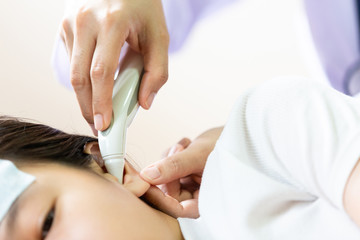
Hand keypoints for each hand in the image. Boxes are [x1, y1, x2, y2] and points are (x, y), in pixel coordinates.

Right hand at [60, 0, 168, 132]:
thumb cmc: (143, 8)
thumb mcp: (159, 36)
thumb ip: (157, 71)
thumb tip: (144, 103)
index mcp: (111, 22)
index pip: (101, 72)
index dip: (101, 102)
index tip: (105, 125)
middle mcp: (85, 21)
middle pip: (80, 78)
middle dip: (89, 108)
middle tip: (100, 127)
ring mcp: (70, 22)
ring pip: (73, 73)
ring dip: (86, 97)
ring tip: (100, 110)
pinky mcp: (64, 26)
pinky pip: (73, 62)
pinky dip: (84, 79)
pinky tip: (97, 84)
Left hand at [141, 127, 222, 217]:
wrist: (235, 134)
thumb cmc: (226, 146)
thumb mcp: (199, 155)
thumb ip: (174, 166)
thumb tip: (148, 176)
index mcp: (205, 201)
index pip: (177, 209)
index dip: (160, 196)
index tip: (148, 178)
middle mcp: (196, 196)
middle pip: (168, 191)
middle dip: (168, 169)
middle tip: (178, 149)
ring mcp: (189, 184)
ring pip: (165, 177)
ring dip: (170, 158)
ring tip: (185, 144)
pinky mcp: (184, 173)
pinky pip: (167, 166)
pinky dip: (173, 154)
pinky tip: (187, 144)